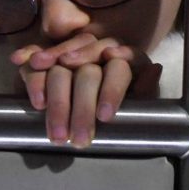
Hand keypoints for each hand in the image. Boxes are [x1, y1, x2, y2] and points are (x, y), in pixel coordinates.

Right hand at [10, 31, 162, 146]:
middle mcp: (95, 51)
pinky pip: (35, 62)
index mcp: (122, 59)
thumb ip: (146, 88)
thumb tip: (155, 69)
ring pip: (60, 69)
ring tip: (58, 134)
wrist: (86, 110)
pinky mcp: (43, 58)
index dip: (112, 91)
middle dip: (81, 108)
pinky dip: (34, 81)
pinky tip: (37, 102)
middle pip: (87, 74)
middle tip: (78, 139)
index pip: (118, 69)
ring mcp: (68, 52)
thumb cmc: (118, 105)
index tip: (105, 116)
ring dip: (58, 101)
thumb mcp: (138, 100)